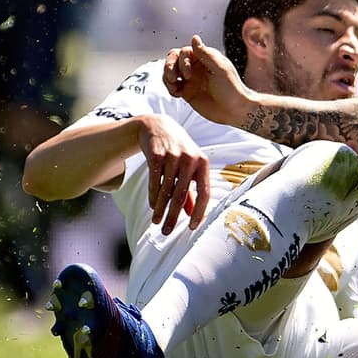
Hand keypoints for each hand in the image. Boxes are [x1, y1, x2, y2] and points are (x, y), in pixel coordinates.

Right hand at [138, 113, 209, 233]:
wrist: (157, 126)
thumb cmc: (177, 150)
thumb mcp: (189, 166)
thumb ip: (190, 190)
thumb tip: (191, 213)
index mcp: (203, 163)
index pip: (205, 192)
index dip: (199, 211)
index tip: (192, 227)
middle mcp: (190, 159)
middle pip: (182, 194)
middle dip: (173, 216)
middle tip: (167, 232)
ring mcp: (173, 156)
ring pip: (166, 190)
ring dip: (161, 209)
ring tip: (157, 222)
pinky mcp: (156, 155)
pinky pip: (154, 181)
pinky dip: (153, 196)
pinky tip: (152, 207)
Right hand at [163, 35, 252, 125]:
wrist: (234, 110)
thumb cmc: (232, 88)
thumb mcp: (220, 68)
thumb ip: (205, 53)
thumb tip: (194, 37)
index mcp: (204, 58)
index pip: (184, 51)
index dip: (182, 61)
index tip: (188, 74)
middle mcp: (196, 66)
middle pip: (173, 59)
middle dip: (169, 66)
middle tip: (173, 77)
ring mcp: (190, 79)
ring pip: (170, 71)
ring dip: (167, 77)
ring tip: (175, 87)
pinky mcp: (187, 91)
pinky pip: (172, 85)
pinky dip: (170, 88)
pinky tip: (177, 94)